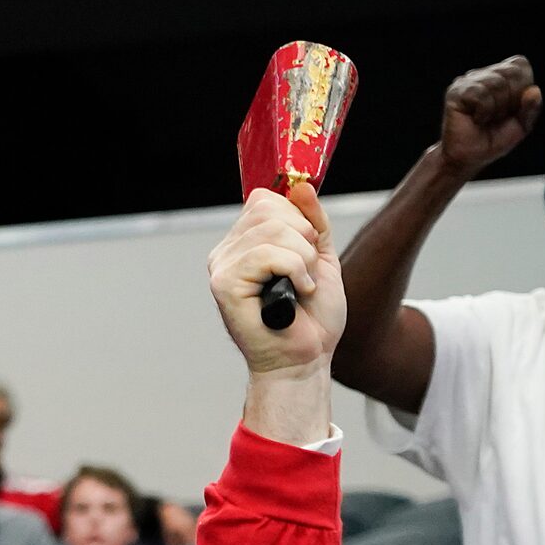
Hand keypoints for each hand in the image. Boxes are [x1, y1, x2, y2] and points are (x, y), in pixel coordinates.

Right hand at [210, 182, 344, 376]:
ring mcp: (222, 267)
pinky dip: (296, 271)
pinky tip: (296, 294)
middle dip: (304, 237)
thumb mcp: (322, 257)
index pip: (264, 199)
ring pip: (273, 230)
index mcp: (245, 243)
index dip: (296, 216)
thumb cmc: (312, 318)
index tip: (309, 249)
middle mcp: (227, 251)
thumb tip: (300, 186)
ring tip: (303, 285)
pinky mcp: (224, 284)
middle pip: (269, 208)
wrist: (307, 358)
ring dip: (304, 258)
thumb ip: (313, 221)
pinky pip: (267, 254)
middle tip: (307, 272)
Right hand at [437, 55, 540, 178]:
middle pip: (511, 72)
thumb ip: (531, 108)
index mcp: (500, 76)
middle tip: (497, 116)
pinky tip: (475, 119)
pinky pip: (480, 94)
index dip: (522, 86)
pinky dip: (483, 112)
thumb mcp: (522, 126)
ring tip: (485, 119)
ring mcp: (467, 81)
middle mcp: (483, 74)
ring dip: (496, 109)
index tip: (511, 108)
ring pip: (496, 83)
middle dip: (511, 99)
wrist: (468, 158)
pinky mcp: (455, 92)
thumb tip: (534, 90)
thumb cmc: (493, 140)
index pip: (519, 64)